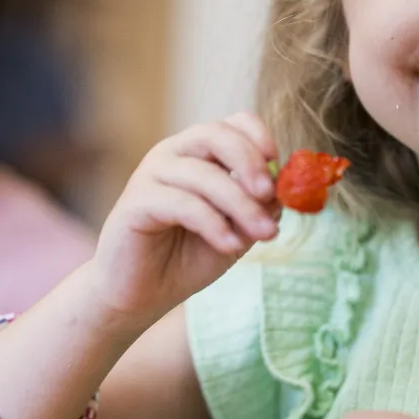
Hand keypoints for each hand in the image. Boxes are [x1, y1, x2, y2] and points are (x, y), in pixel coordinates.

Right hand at [88, 113, 279, 323]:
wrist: (141, 295)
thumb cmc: (186, 259)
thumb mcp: (236, 231)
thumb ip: (258, 208)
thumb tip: (282, 190)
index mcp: (198, 153)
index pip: (233, 123)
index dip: (259, 138)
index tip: (278, 166)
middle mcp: (172, 154)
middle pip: (215, 134)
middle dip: (249, 163)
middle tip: (270, 195)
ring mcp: (150, 174)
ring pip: (203, 174)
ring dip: (241, 205)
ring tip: (264, 234)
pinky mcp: (136, 202)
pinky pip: (183, 203)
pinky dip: (214, 224)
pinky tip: (231, 246)